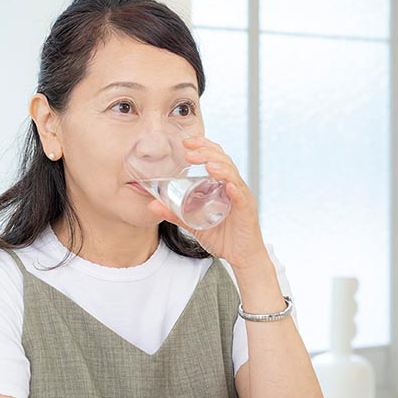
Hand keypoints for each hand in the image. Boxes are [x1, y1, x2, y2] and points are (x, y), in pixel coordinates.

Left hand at [147, 135, 269, 271]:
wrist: (241, 256)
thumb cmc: (221, 237)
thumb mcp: (193, 223)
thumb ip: (174, 214)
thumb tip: (151, 206)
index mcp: (222, 184)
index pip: (215, 157)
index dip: (203, 146)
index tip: (186, 142)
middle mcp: (233, 186)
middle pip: (223, 161)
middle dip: (206, 152)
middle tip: (189, 150)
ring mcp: (241, 197)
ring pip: (232, 175)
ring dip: (220, 167)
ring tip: (207, 164)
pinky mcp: (246, 211)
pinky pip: (241, 197)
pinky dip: (234, 189)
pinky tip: (227, 185)